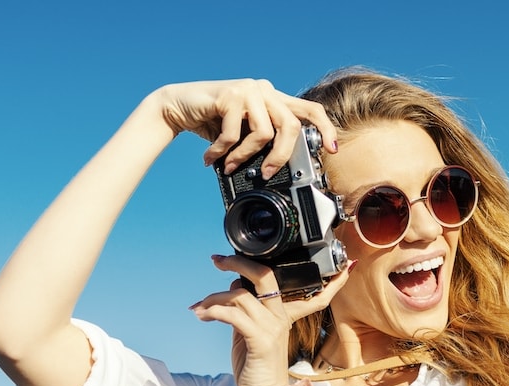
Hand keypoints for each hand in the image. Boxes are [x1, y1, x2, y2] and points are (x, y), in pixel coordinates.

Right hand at [149, 79, 337, 175]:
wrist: (177, 107)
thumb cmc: (213, 123)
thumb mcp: (244, 134)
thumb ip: (265, 141)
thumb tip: (281, 168)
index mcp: (274, 99)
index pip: (310, 109)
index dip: (325, 128)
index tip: (331, 149)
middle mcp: (265, 90)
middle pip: (292, 126)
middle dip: (281, 156)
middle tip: (267, 173)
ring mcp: (249, 89)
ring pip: (264, 133)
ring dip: (245, 156)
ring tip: (230, 164)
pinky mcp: (230, 94)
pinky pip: (236, 134)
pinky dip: (224, 151)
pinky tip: (212, 156)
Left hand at [189, 254, 353, 385]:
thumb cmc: (255, 370)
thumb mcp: (249, 334)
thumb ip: (244, 310)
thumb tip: (233, 285)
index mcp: (283, 315)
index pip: (302, 290)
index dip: (317, 276)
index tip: (318, 265)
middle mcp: (281, 317)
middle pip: (264, 276)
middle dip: (238, 262)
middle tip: (218, 261)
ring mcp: (272, 328)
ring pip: (240, 294)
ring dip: (213, 298)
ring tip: (198, 308)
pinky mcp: (260, 339)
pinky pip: (233, 314)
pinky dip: (214, 311)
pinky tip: (203, 316)